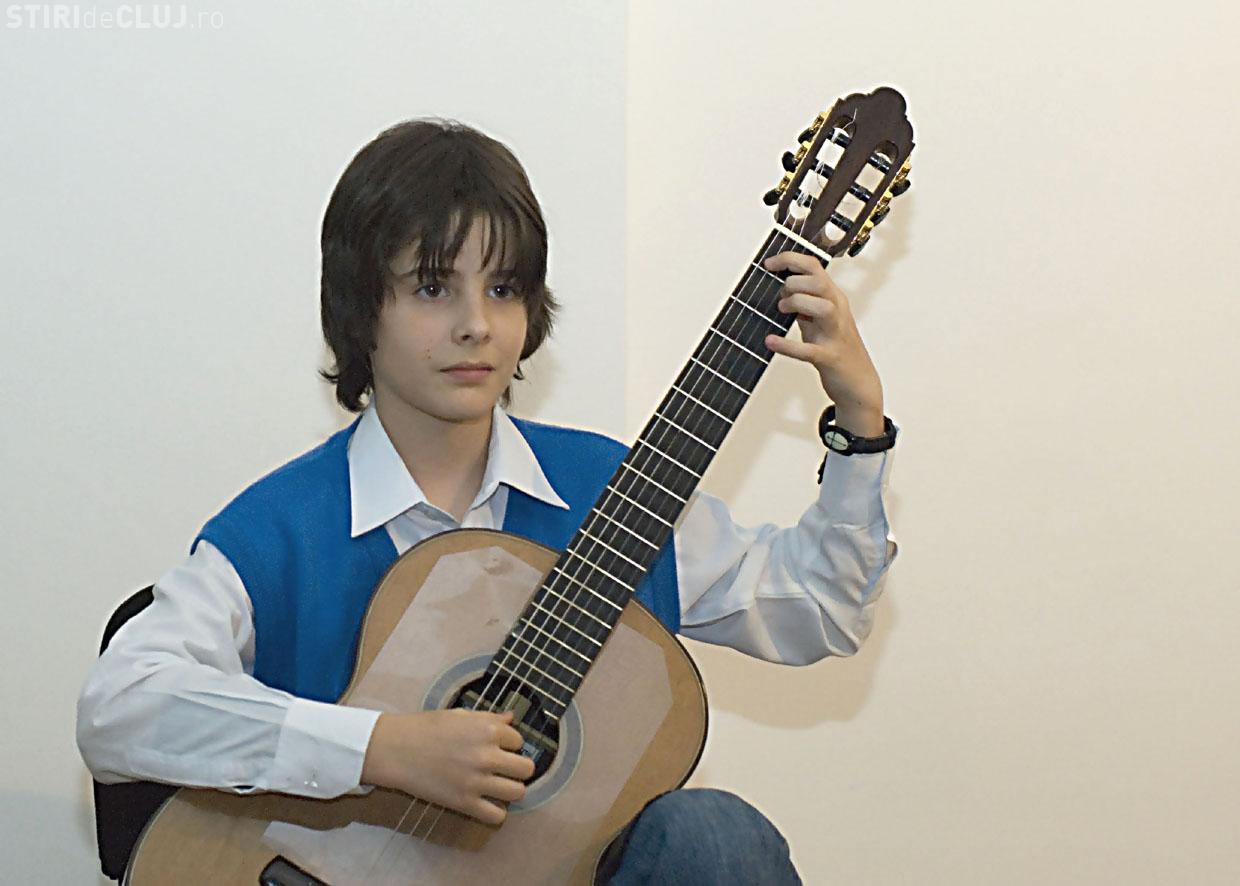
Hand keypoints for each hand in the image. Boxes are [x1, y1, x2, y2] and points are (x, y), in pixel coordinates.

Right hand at [361, 709, 534, 825]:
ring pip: (518, 793)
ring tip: (497, 786)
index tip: (498, 747)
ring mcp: (477, 781)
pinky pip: (497, 816)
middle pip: (527, 769)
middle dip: (518, 768)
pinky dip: (495, 812)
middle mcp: (487, 755)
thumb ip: (489, 718)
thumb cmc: (426, 728)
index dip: (509, 744)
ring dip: (511, 790)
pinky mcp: (464, 803)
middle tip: (503, 769)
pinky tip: (486, 803)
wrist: (396, 749)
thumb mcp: (460, 715)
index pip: (519, 741)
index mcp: (488, 730)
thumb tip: (511, 719)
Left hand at [761, 252, 884, 435]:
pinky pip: (809, 350)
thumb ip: (804, 304)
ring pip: (823, 307)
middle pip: (819, 282)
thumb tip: (780, 289)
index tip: (769, 264)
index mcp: (834, 299)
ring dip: (798, 303)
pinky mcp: (830, 358)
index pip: (815, 267)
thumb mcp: (819, 321)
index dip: (789, 260)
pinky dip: (788, 346)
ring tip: (783, 312)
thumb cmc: (837, 349)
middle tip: (781, 300)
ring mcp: (835, 335)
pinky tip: (771, 342)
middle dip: (793, 284)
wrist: (859, 383)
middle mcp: (838, 312)